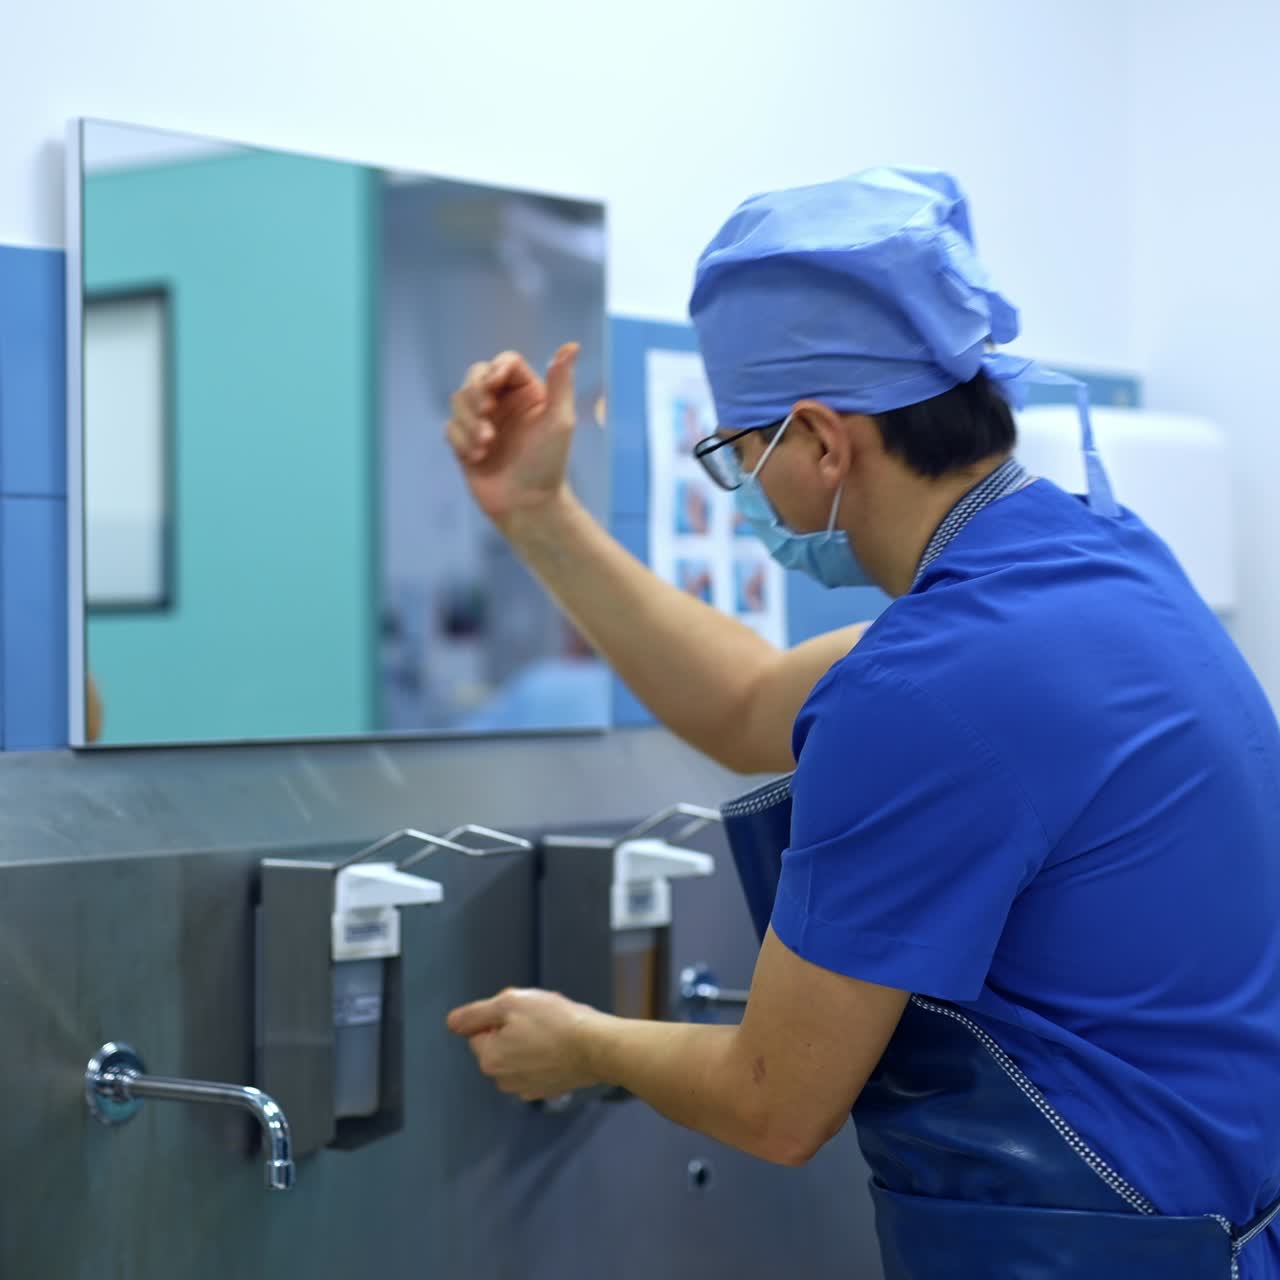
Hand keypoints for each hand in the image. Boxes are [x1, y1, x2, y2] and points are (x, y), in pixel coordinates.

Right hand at [445, 343, 579, 527]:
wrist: (528, 505)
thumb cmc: (548, 464)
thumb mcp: (559, 421)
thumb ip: (562, 383)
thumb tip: (572, 346)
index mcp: (527, 392)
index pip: (505, 362)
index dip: (496, 368)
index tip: (495, 385)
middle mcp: (503, 403)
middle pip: (476, 374)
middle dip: (475, 391)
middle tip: (486, 412)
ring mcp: (482, 422)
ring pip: (458, 400)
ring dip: (469, 421)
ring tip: (487, 444)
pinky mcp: (465, 442)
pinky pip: (450, 427)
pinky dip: (461, 440)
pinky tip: (477, 457)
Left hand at [446, 987, 602, 1101]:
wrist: (597, 1047)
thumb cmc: (555, 1022)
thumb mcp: (510, 1003)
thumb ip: (475, 1013)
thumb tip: (452, 1023)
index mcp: (490, 1060)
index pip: (479, 1030)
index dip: (500, 1015)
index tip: (522, 1012)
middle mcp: (503, 1081)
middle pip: (498, 1043)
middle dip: (514, 1028)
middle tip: (539, 1018)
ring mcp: (526, 1089)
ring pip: (518, 1054)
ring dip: (530, 1041)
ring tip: (554, 1030)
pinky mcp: (547, 1090)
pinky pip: (537, 1065)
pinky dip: (546, 1054)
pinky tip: (561, 1044)